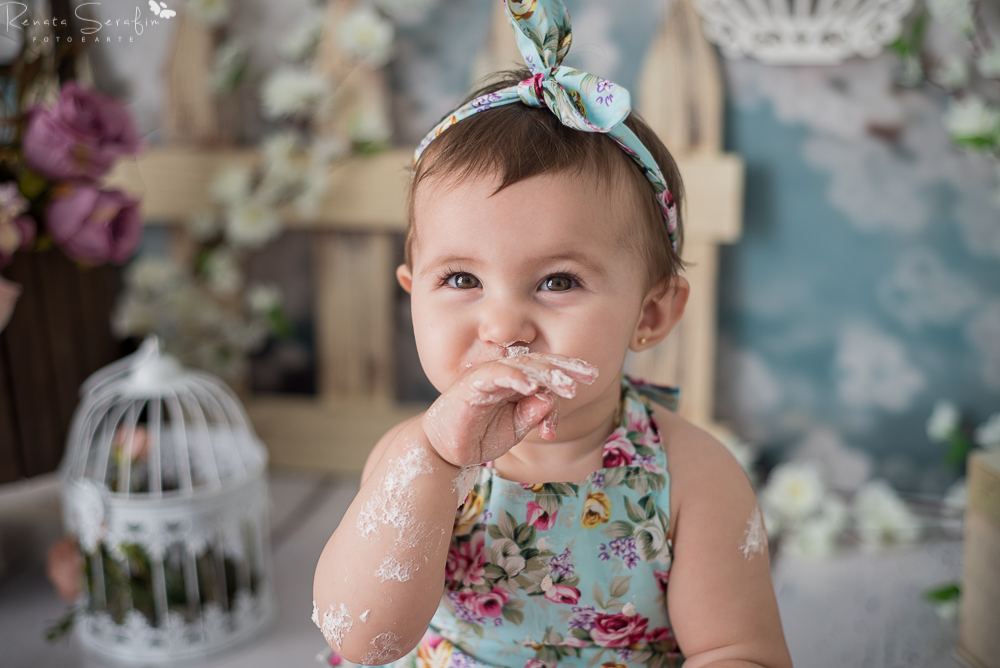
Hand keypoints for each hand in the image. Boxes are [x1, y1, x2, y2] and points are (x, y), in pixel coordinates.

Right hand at [421, 353, 597, 466]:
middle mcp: (504, 373)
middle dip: (565, 368)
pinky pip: (496, 374)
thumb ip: (532, 415)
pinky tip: (532, 386)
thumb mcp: (515, 430)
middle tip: (589, 376)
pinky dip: (514, 377)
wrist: (444, 450)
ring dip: (546, 374)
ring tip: (566, 385)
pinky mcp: (472, 383)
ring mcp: (488, 375)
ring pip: (521, 365)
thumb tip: (551, 400)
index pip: (546, 370)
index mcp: (516, 382)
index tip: (592, 376)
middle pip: (539, 362)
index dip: (568, 370)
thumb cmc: (478, 436)